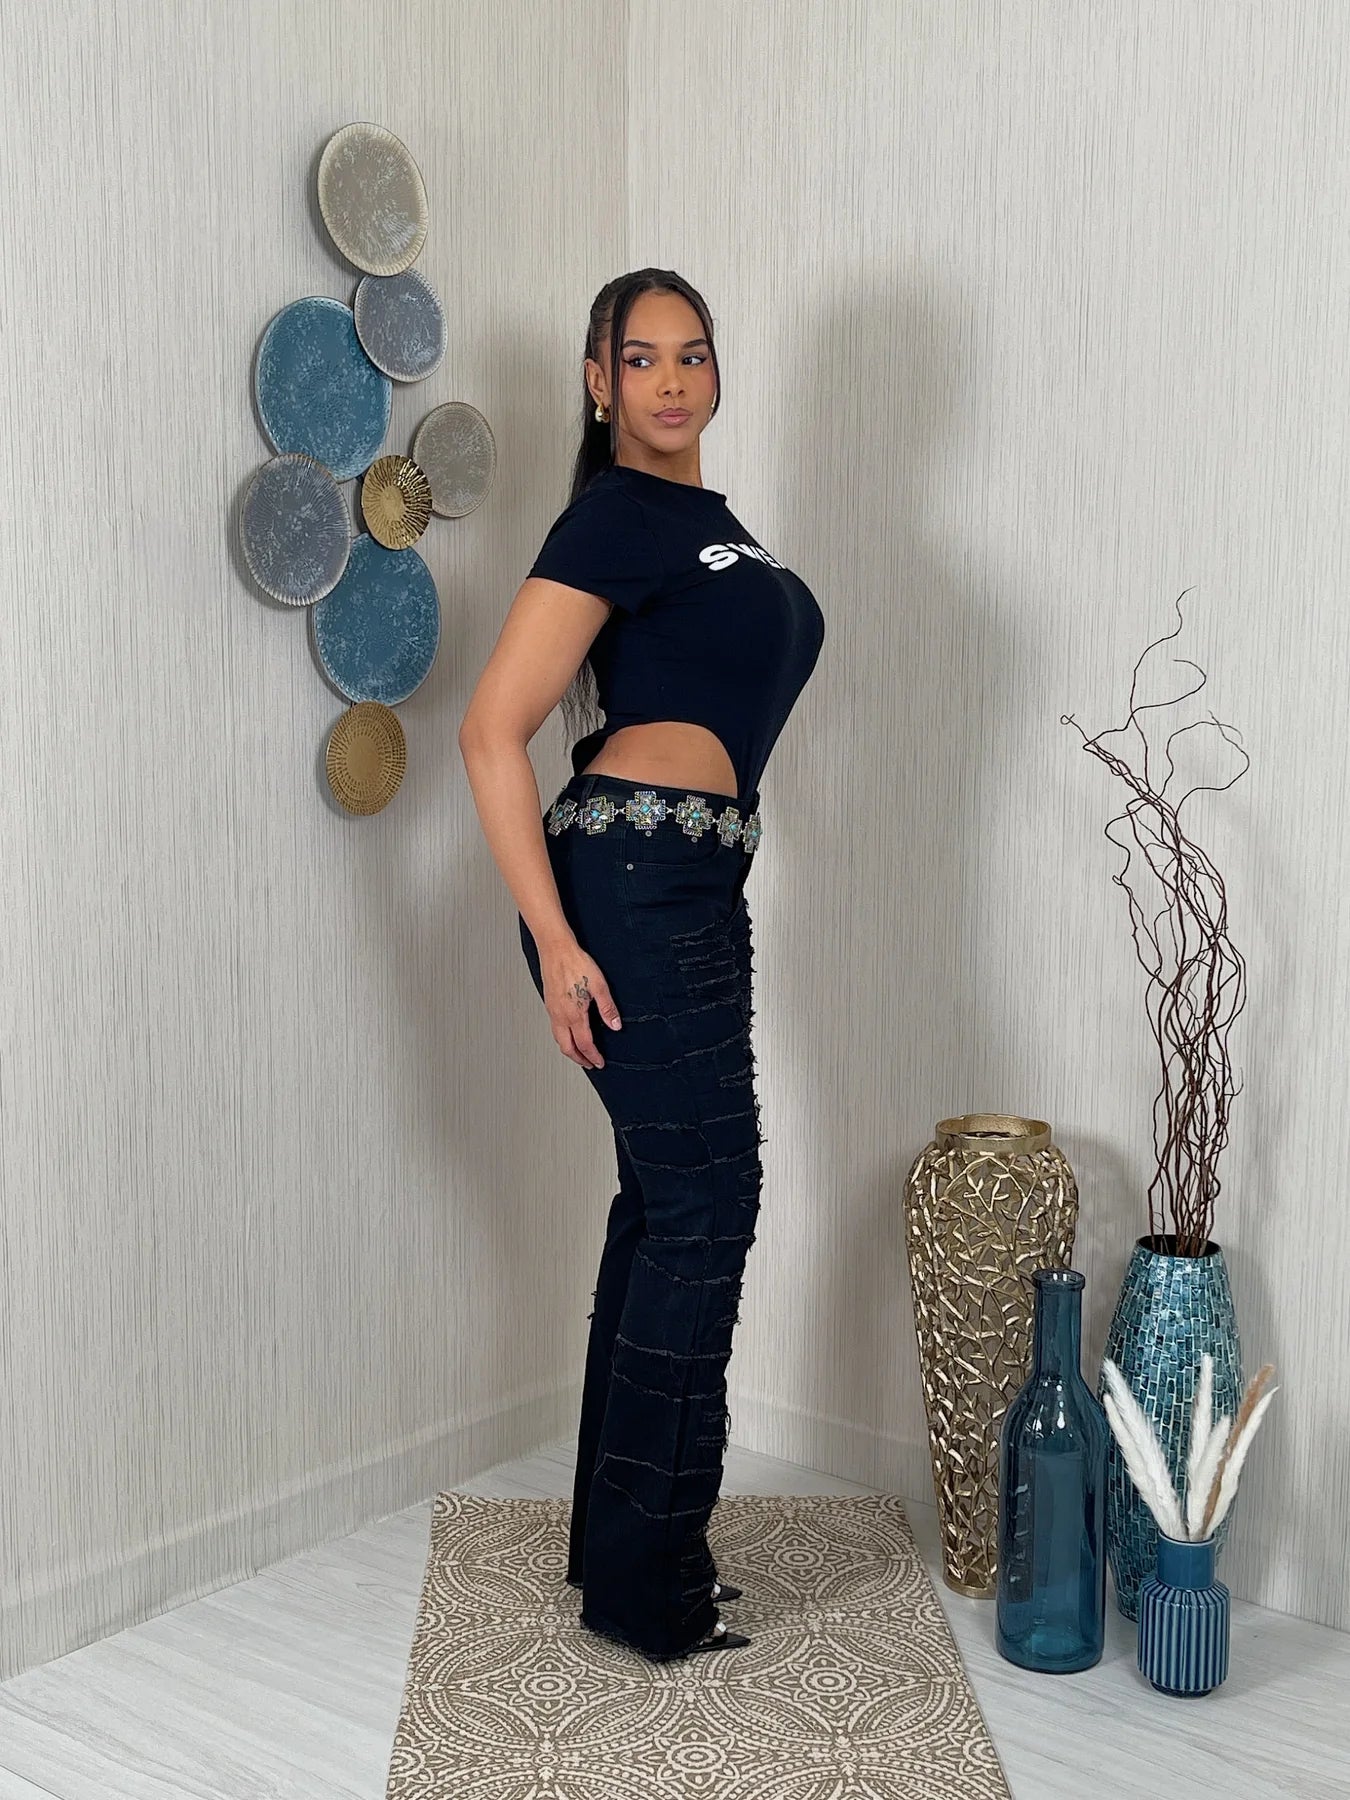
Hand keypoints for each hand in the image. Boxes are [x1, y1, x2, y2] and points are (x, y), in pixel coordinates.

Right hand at [541, 938, 622, 1067]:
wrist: (556, 949)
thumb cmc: (575, 963)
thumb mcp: (599, 986)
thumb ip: (608, 1009)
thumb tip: (615, 1025)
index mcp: (573, 1015)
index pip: (584, 1044)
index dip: (593, 1056)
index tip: (599, 1062)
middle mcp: (559, 1016)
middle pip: (567, 1047)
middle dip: (579, 1059)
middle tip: (589, 1063)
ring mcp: (552, 1010)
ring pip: (558, 1039)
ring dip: (569, 1049)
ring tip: (580, 1052)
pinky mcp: (549, 1003)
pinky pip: (554, 1028)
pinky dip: (563, 1037)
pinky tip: (569, 1032)